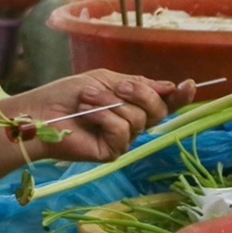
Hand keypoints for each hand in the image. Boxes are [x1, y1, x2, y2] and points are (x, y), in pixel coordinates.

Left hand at [0, 70, 193, 163]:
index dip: (180, 96)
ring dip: (110, 103)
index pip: (164, 102)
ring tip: (87, 100)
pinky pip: (122, 131)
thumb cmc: (67, 95)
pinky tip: (88, 115)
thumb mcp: (104, 79)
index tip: (189, 84)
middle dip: (141, 93)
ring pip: (138, 119)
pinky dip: (105, 118)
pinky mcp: (112, 152)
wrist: (42, 112)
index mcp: (132, 104)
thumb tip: (170, 88)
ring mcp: (123, 139)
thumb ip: (137, 83)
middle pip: (158, 110)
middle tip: (118, 86)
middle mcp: (132, 123)